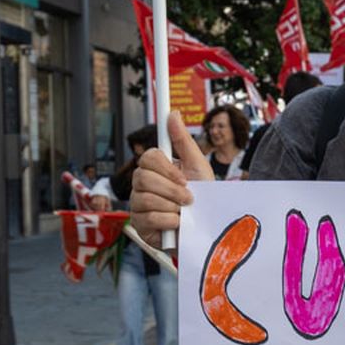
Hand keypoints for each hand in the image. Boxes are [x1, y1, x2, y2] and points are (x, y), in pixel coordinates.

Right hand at [130, 111, 211, 243]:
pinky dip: (168, 222)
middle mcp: (142, 185)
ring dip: (172, 206)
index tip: (184, 177)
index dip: (166, 168)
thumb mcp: (197, 167)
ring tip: (184, 213)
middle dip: (171, 190)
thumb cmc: (202, 198)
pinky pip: (148, 218)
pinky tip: (177, 225)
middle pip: (143, 177)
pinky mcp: (140, 226)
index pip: (148, 157)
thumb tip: (173, 113)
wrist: (206, 230)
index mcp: (156, 169)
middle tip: (189, 199)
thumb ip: (184, 141)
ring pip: (145, 198)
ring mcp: (138, 205)